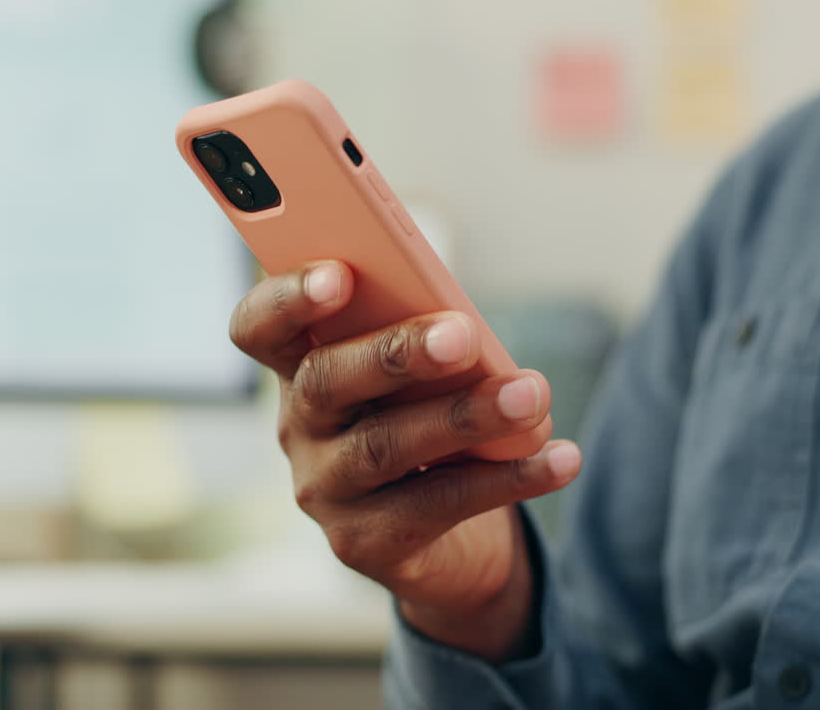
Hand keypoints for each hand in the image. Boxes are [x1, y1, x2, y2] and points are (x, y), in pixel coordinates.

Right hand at [229, 260, 581, 660]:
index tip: (337, 275)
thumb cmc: (429, 420)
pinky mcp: (366, 544)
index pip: (260, 327)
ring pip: (384, 447)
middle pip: (327, 381)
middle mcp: (300, 427)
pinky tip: (559, 458)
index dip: (286, 299)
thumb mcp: (422, 375)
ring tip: (530, 395)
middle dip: (396, 353)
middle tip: (464, 335)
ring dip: (465, 416)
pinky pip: (439, 505)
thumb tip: (468, 332)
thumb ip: (426, 342)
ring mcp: (326, 490)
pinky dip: (508, 478)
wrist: (443, 541)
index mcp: (302, 365)